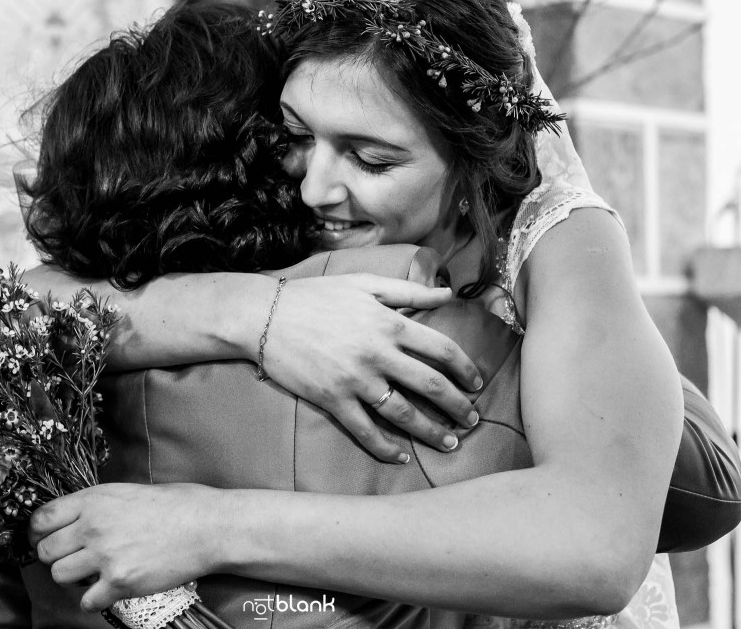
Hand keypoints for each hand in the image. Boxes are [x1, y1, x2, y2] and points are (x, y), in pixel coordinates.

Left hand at [29, 483, 221, 612]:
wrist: (209, 527)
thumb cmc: (177, 505)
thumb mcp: (129, 491)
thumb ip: (97, 505)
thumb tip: (73, 520)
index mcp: (95, 500)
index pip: (41, 519)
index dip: (38, 532)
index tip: (44, 539)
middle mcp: (94, 527)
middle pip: (46, 551)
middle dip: (57, 556)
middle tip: (75, 557)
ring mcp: (105, 557)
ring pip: (60, 576)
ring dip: (74, 577)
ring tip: (94, 572)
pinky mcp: (120, 583)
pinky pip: (86, 601)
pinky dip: (95, 599)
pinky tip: (109, 588)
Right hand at [263, 274, 482, 463]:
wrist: (264, 316)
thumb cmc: (315, 296)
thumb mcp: (364, 284)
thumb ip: (408, 290)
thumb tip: (447, 293)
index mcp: (390, 323)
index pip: (442, 350)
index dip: (465, 369)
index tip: (477, 383)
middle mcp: (378, 353)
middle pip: (431, 386)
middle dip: (458, 407)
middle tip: (472, 421)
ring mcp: (355, 380)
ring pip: (404, 414)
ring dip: (432, 432)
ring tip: (450, 444)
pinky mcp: (332, 400)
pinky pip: (365, 431)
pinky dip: (385, 448)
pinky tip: (401, 456)